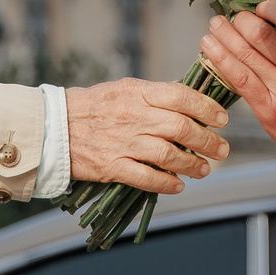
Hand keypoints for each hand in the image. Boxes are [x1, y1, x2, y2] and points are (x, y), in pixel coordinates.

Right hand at [64, 79, 230, 194]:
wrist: (53, 126)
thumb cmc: (92, 106)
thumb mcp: (124, 89)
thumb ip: (154, 96)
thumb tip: (190, 102)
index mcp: (137, 92)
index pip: (181, 96)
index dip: (207, 108)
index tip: (222, 119)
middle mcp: (133, 116)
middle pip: (181, 128)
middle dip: (208, 141)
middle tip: (222, 149)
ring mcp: (122, 142)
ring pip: (168, 155)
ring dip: (192, 164)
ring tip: (204, 169)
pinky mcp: (111, 166)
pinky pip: (145, 178)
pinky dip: (166, 183)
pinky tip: (178, 185)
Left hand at [199, 0, 275, 170]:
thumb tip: (271, 18)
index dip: (268, 6)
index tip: (259, 6)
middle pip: (261, 35)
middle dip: (241, 20)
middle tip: (232, 16)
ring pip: (246, 55)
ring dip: (225, 36)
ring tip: (214, 26)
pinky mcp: (268, 110)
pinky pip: (240, 80)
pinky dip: (221, 60)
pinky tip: (209, 47)